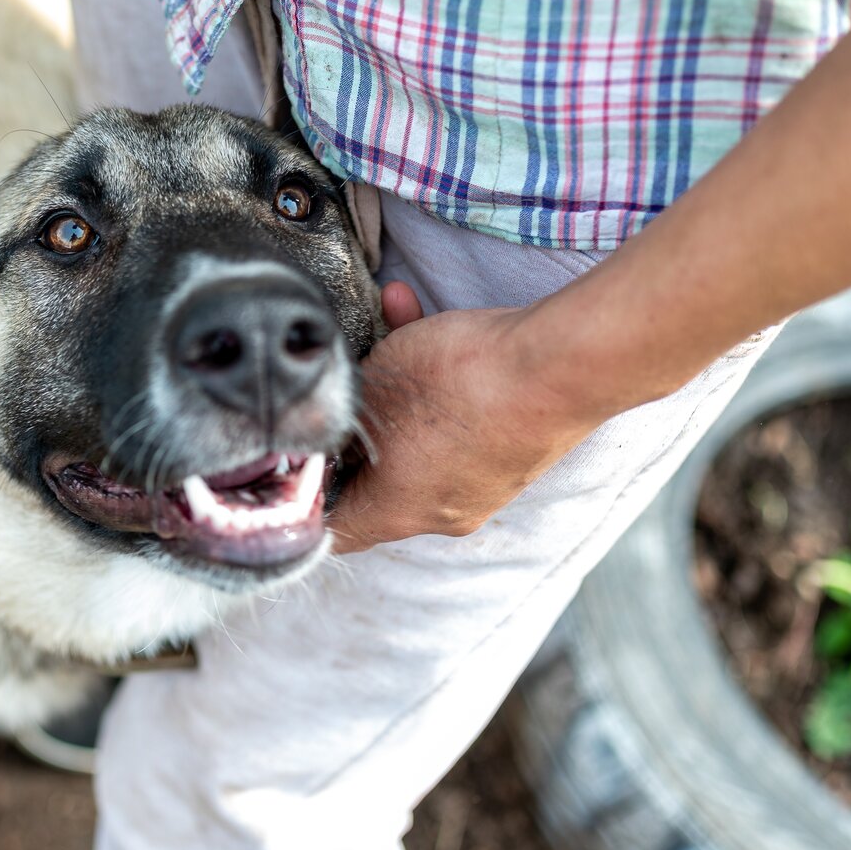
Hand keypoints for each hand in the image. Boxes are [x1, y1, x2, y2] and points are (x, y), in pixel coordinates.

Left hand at [328, 283, 607, 552]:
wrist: (561, 364)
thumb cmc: (460, 382)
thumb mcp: (370, 385)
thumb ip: (339, 409)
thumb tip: (328, 419)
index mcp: (395, 513)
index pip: (331, 530)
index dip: (301, 499)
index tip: (289, 461)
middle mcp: (441, 511)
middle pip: (376, 482)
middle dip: (353, 430)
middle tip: (336, 392)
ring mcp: (483, 485)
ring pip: (419, 440)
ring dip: (398, 388)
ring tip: (385, 333)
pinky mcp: (514, 453)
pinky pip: (461, 423)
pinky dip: (440, 383)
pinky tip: (418, 319)